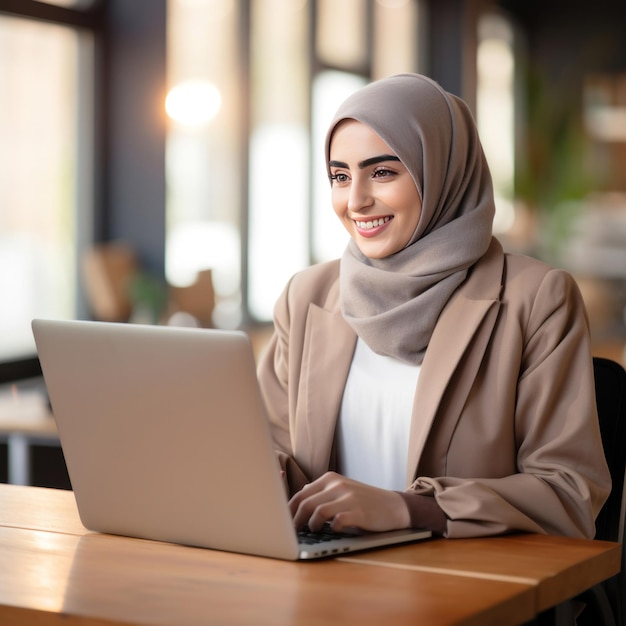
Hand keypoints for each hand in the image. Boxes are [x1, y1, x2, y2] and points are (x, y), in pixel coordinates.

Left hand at [288, 471, 409, 532]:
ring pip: (318, 512)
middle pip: (305, 503)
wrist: (393, 506)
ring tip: (314, 530)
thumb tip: (298, 497)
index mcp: (330, 478)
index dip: (289, 510)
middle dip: (295, 520)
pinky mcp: (359, 512)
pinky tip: (334, 529)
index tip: (283, 522)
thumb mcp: (341, 490)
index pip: (301, 494)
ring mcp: (348, 498)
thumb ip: (321, 492)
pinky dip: (331, 528)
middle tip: (293, 532)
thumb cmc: (363, 500)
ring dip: (312, 525)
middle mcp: (337, 485)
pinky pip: (337, 521)